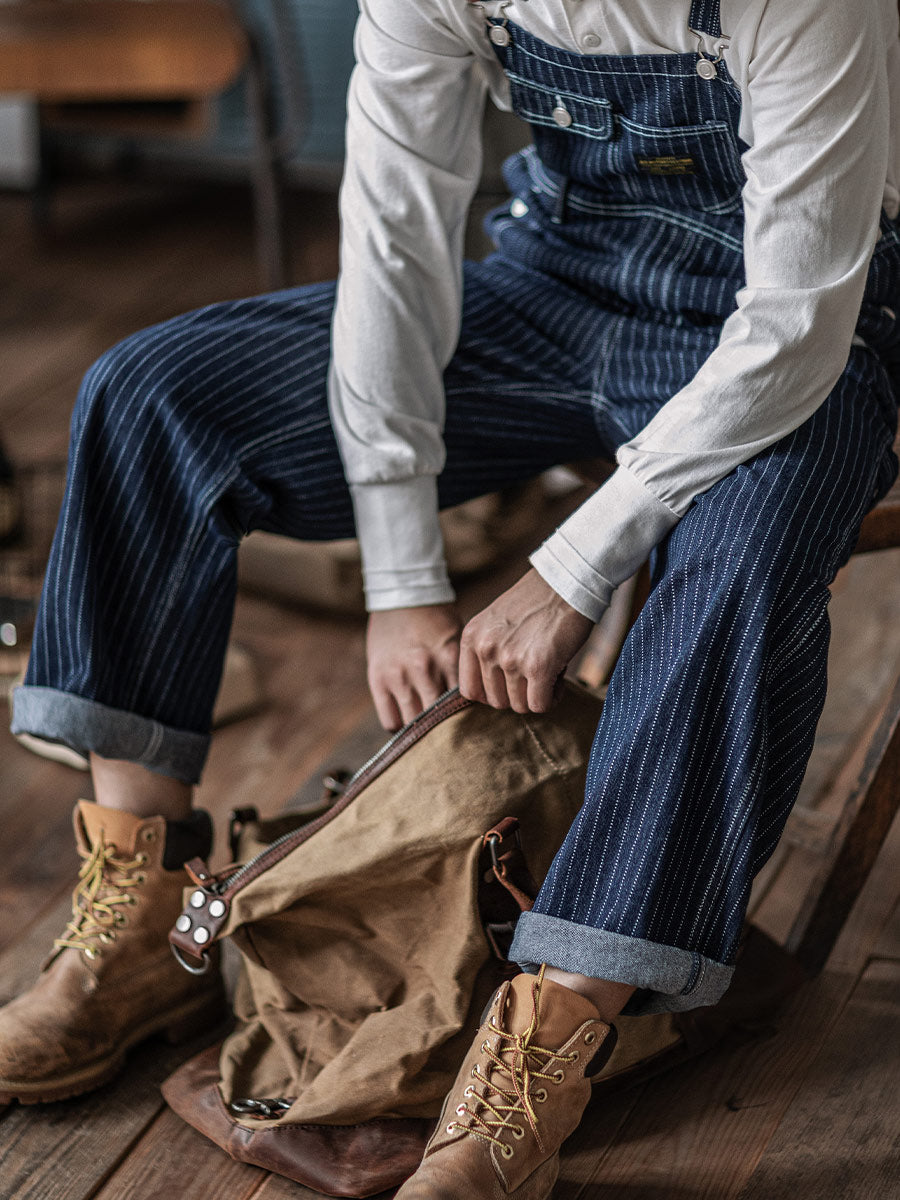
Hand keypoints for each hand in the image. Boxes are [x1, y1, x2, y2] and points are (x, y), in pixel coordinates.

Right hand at [367, 603, 462, 730]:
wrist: (401, 594)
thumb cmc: (436, 620)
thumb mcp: (457, 639)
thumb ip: (464, 670)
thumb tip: (478, 705)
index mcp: (448, 658)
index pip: (463, 703)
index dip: (468, 720)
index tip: (471, 729)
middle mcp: (423, 668)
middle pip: (439, 717)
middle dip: (447, 731)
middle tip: (453, 741)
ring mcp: (398, 675)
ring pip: (414, 723)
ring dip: (423, 731)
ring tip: (430, 735)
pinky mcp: (377, 679)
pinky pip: (390, 721)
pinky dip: (401, 728)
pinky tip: (408, 723)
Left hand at [459, 569, 592, 713]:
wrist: (567, 582)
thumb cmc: (536, 602)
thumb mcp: (496, 622)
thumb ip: (487, 651)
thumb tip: (490, 694)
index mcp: (472, 637)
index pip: (470, 690)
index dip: (493, 693)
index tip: (510, 685)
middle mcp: (486, 648)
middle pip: (497, 702)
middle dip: (518, 694)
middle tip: (535, 674)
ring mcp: (511, 658)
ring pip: (520, 705)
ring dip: (537, 694)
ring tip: (548, 670)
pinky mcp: (538, 666)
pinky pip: (540, 705)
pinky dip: (552, 698)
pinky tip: (558, 677)